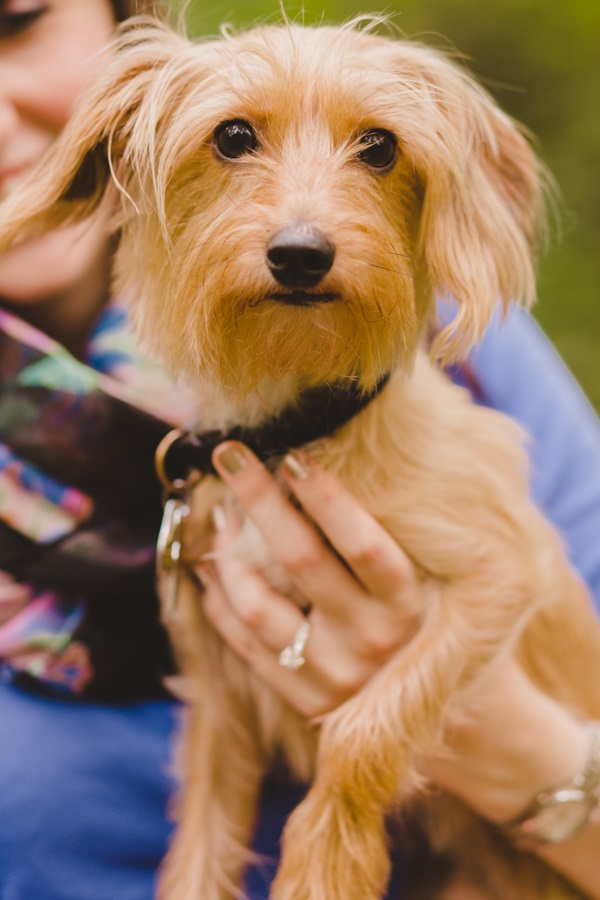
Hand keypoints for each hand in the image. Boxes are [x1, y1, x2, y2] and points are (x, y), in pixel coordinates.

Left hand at [195, 443, 586, 822]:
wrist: (465, 729)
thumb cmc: (445, 631)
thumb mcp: (442, 585)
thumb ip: (404, 538)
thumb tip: (331, 464)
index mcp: (412, 608)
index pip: (364, 543)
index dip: (326, 496)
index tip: (293, 452)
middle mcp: (374, 644)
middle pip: (302, 560)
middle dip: (259, 499)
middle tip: (230, 454)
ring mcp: (335, 679)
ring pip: (259, 606)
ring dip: (229, 552)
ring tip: (223, 514)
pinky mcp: (307, 703)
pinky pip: (246, 645)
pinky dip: (220, 602)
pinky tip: (212, 566)